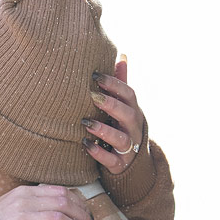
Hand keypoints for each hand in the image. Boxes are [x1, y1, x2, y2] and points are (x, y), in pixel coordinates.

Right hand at [0, 183, 94, 219]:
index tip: (89, 217)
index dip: (81, 204)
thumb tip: (68, 204)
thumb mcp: (17, 203)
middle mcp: (23, 201)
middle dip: (83, 218)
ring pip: (58, 219)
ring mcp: (19, 217)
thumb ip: (38, 200)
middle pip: (64, 204)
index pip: (61, 192)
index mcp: (26, 191)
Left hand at [82, 58, 145, 173]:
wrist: (132, 163)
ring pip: (120, 139)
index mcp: (134, 111)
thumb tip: (122, 55)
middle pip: (128, 114)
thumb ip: (122, 83)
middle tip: (92, 96)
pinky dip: (99, 153)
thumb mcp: (125, 106)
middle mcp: (133, 128)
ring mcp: (128, 147)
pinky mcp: (119, 164)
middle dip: (111, 104)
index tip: (96, 76)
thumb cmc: (123, 126)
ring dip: (104, 130)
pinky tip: (86, 145)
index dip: (115, 84)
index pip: (129, 94)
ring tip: (86, 123)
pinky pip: (110, 160)